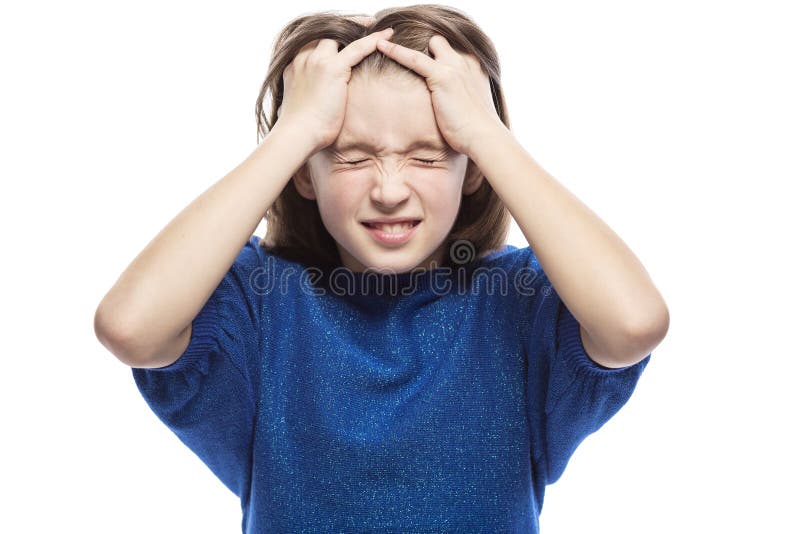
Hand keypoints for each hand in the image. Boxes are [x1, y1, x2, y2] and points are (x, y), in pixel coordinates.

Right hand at [276, 27, 394, 152]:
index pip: (315, 42)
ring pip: (341, 35)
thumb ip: (310, 93)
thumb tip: (319, 100)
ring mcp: (317, 61)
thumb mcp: (302, 104)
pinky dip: (373, 40)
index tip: (345, 38)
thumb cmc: (301, 129)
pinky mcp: (332, 68)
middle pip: (327, 32)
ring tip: (378, 28)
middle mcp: (303, 58)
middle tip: (364, 26)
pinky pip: (357, 48)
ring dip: (361, 28)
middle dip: (345, 27)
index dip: (332, 37)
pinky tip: (386, 36)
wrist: (297, 135)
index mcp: (294, 65)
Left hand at [376, 34, 502, 156]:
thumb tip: (446, 105)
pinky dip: (396, 51)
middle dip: (426, 48)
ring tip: (384, 44)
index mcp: (473, 66)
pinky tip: (381, 47)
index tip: (420, 62)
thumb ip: (459, 96)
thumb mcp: (469, 106)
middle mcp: (465, 61)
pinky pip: (414, 58)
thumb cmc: (475, 130)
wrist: (484, 137)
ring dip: (410, 45)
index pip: (449, 50)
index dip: (435, 55)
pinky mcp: (443, 76)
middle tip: (404, 56)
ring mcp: (454, 66)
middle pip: (440, 42)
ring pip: (430, 43)